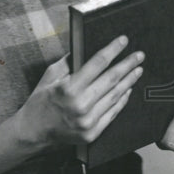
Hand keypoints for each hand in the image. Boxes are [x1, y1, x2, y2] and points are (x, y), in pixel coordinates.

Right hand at [17, 36, 143, 149]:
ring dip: (129, 81)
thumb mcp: (50, 75)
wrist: (33, 131)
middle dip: (128, 65)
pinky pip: (113, 113)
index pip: (98, 63)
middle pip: (111, 79)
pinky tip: (128, 90)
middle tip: (139, 55)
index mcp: (69, 88)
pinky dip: (122, 100)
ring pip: (115, 96)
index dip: (113, 50)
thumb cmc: (41, 101)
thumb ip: (69, 62)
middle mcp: (81, 105)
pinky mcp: (92, 132)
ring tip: (138, 70)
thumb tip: (86, 49)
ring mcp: (88, 121)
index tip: (123, 41)